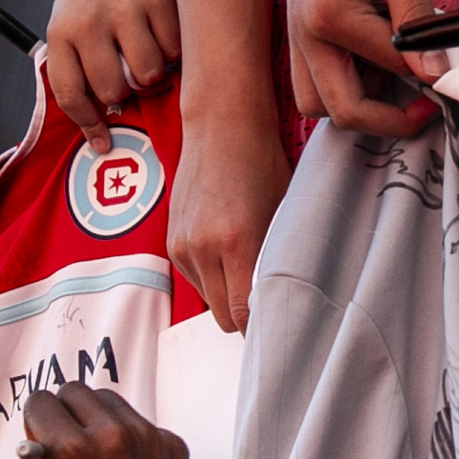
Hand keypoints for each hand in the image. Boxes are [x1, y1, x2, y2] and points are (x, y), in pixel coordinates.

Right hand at [0, 384, 202, 458]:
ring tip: (94, 458)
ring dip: (92, 421)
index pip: (40, 401)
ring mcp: (149, 437)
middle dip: (60, 415)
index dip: (32, 426)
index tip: (42, 452)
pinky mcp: (172, 445)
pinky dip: (125, 438)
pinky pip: (138, 422)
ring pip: (108, 400)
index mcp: (74, 450)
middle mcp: (114, 434)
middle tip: (64, 449)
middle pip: (73, 390)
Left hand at [44, 0, 181, 141]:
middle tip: (127, 76)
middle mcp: (89, 22)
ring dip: (151, 73)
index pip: (70, 94)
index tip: (104, 142)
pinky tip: (161, 33)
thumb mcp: (68, 24)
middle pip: (113, 90)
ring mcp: (125, 10)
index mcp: (61, 33)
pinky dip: (172, 50)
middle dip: (125, 92)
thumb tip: (103, 119)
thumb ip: (79, 66)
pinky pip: (173, 50)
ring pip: (148, 75)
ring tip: (146, 54)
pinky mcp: (158, 1)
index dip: (88, 124)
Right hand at [168, 92, 290, 336]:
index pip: (245, 315)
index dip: (263, 330)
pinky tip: (228, 250)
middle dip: (246, 318)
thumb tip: (286, 302)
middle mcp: (203, 249)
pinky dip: (213, 277)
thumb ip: (278, 260)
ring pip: (209, 301)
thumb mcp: (283, 212)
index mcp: (237, 241)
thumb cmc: (262, 163)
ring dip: (228, 296)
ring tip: (249, 268)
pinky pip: (195, 280)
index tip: (281, 332)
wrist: (222, 126)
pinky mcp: (172, 241)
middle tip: (271, 305)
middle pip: (224, 318)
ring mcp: (183, 246)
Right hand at [279, 0, 439, 136]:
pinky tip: (379, 57)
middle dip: (388, 119)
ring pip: (320, 103)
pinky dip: (346, 83)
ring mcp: (296, 35)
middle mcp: (303, 33)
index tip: (457, 73)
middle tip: (428, 105)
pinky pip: (316, 79)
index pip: (387, 69)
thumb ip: (417, 17)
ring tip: (399, 74)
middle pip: (340, 110)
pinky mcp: (300, 31)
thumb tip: (434, 70)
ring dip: (360, 103)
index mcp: (327, 15)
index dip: (428, 76)